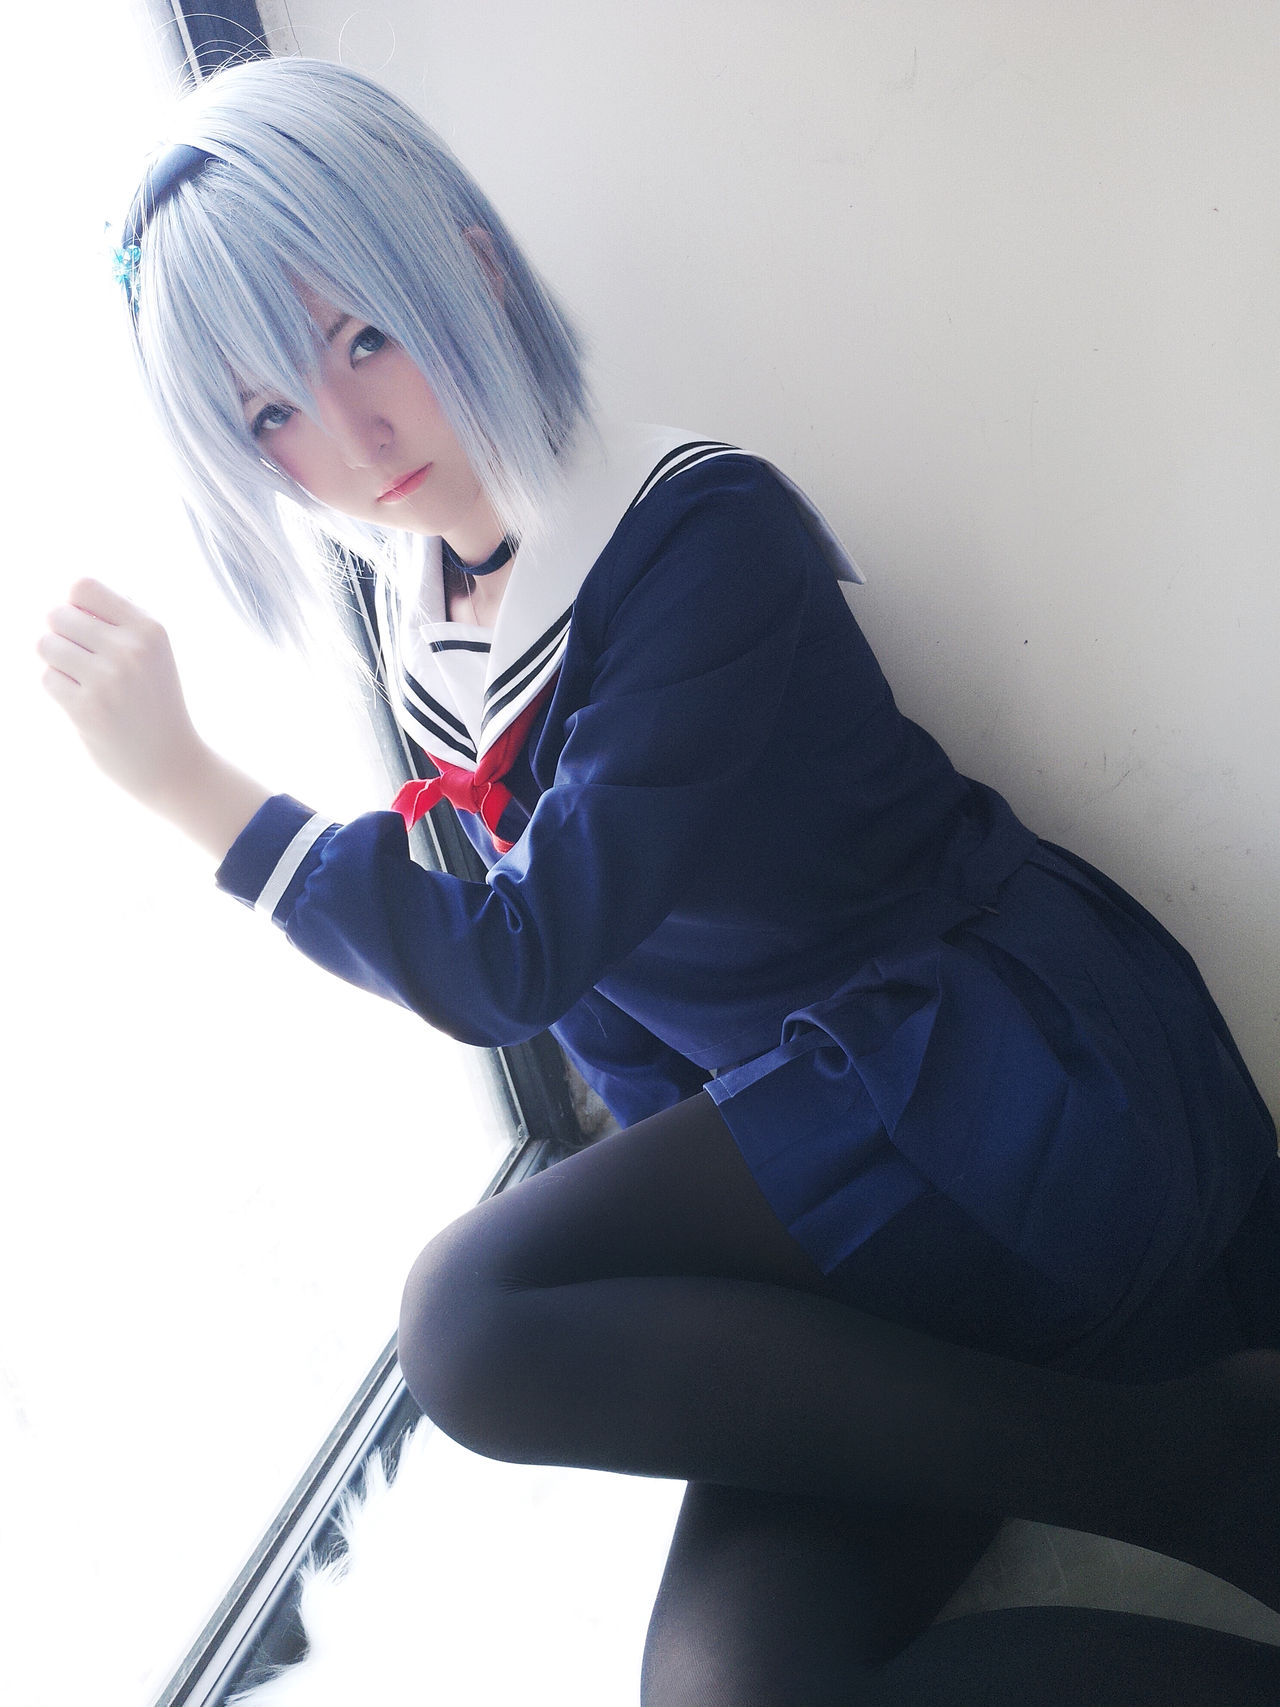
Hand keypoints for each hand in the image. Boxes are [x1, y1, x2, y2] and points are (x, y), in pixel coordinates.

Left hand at [39, 581, 272, 858]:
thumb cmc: (155, 703)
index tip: (85, 629)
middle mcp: (130, 649)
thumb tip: (70, 598)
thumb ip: (120, 621)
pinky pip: (47, 679)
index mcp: (150, 629)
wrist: (172, 763)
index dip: (74, 606)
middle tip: (81, 661)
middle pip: (57, 614)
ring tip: (80, 680)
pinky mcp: (87, 709)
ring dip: (56, 662)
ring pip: (46, 645)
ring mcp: (108, 679)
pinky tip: (83, 704)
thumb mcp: (155, 654)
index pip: (83, 587)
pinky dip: (58, 689)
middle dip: (60, 635)